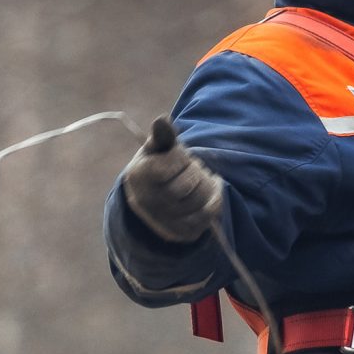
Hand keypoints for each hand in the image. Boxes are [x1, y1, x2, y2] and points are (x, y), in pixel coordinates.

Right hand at [120, 116, 224, 245]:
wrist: (150, 197)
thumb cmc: (156, 165)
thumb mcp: (155, 148)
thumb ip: (162, 135)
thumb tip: (162, 119)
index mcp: (138, 177)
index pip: (169, 167)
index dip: (180, 159)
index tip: (178, 157)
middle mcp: (147, 203)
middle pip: (186, 187)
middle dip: (195, 172)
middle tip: (193, 168)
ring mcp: (163, 221)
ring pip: (199, 203)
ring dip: (207, 186)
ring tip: (203, 178)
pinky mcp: (179, 233)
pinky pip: (206, 219)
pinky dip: (215, 202)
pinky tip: (213, 191)